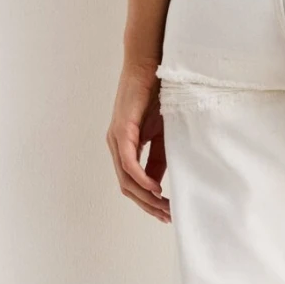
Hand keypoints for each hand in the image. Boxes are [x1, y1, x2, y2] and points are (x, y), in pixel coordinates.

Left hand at [107, 59, 169, 222]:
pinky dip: (141, 178)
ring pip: (126, 179)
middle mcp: (116, 146)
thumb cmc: (157, 96)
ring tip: (164, 206)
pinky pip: (128, 162)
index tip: (167, 212)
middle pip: (127, 187)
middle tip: (168, 216)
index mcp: (125, 147)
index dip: (148, 201)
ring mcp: (116, 139)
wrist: (150, 67)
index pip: (132, 183)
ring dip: (145, 197)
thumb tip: (158, 183)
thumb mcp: (162, 134)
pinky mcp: (122, 130)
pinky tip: (155, 188)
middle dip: (148, 205)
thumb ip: (158, 158)